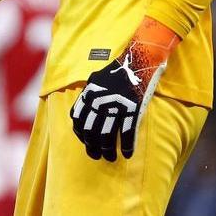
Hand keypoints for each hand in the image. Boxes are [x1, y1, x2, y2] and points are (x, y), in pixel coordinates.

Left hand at [70, 19, 177, 160]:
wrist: (138, 58)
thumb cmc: (117, 70)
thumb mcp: (95, 80)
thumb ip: (87, 97)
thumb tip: (77, 115)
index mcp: (89, 94)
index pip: (78, 120)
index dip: (81, 134)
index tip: (85, 142)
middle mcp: (100, 101)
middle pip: (91, 131)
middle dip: (92, 146)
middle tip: (95, 156)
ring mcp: (117, 105)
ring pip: (108, 135)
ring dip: (107, 150)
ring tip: (110, 157)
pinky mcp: (133, 108)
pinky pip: (128, 132)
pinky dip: (127, 145)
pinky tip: (127, 154)